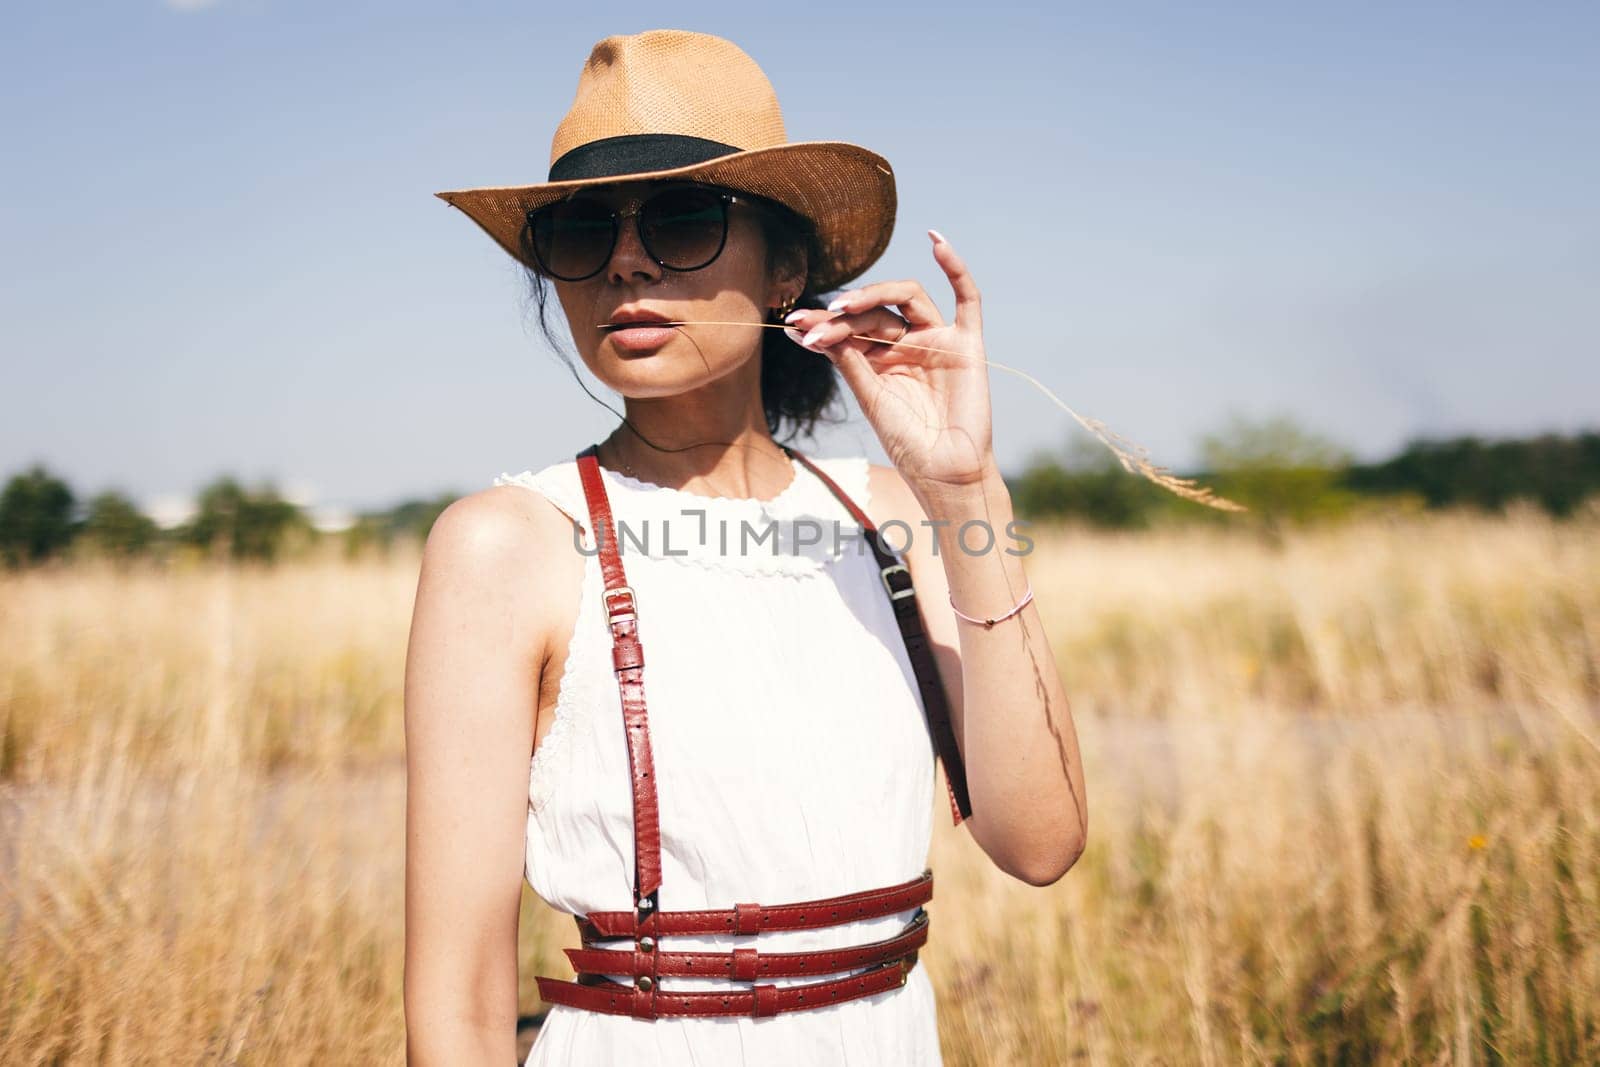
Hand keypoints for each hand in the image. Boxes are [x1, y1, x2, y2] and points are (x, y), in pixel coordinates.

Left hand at [783, 229, 994, 493]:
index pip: (850, 328)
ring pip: (907, 297)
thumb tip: (808, 330)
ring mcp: (937, 341)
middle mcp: (908, 344)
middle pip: (874, 312)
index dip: (822, 324)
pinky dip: (955, 267)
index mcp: (881, 360)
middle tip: (812, 322)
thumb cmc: (907, 443)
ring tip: (844, 307)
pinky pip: (967, 298)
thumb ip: (849, 360)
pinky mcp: (967, 344)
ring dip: (876, 294)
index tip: (791, 325)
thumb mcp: (870, 398)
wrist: (944, 472)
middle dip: (841, 316)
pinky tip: (937, 241)